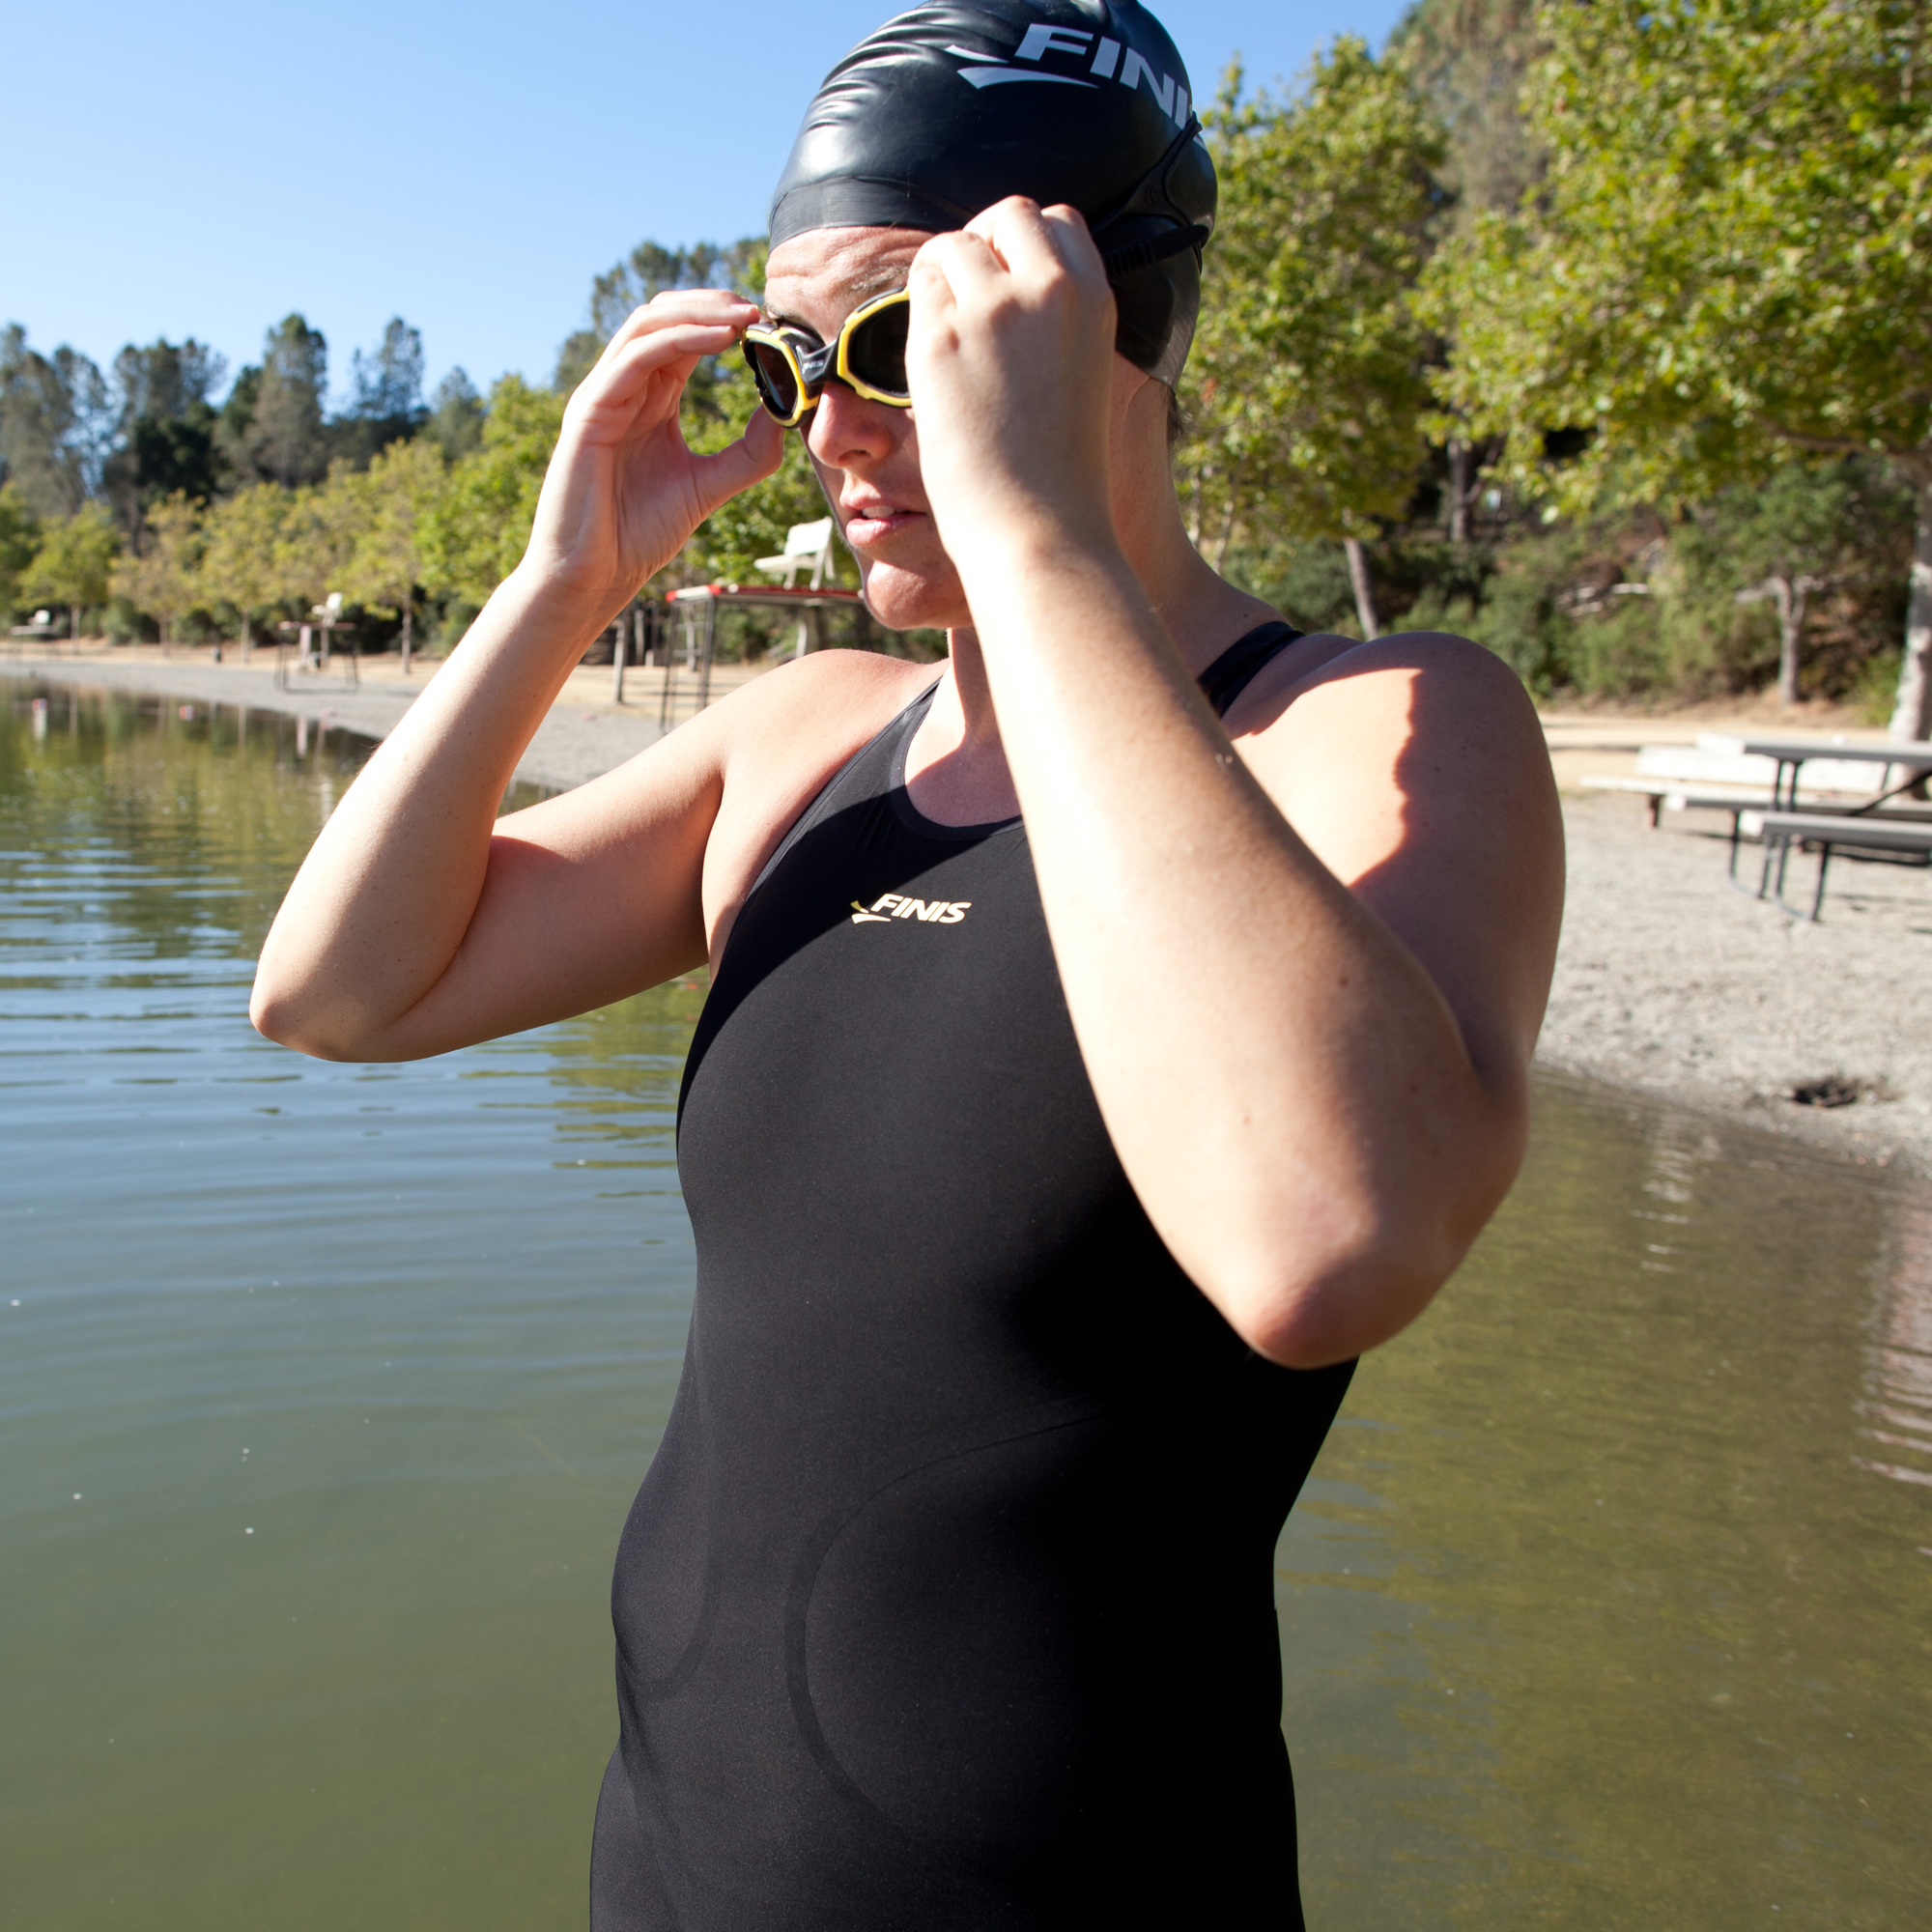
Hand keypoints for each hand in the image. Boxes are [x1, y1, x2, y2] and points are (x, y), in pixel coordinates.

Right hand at [520, 290, 784, 618]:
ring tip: (744, 315)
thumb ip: (748, 452)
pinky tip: (718, 338)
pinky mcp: (589, 411)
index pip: (686, 338)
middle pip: (665, 317)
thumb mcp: (708, 485)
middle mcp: (624, 388)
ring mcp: (603, 395)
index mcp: (650, 400)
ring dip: (699, 312)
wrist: (592, 577)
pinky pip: (635, 357)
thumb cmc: (637, 534)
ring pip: (648, 325)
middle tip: (759, 307)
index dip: (725, 322)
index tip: (771, 326)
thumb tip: (785, 412)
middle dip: (713, 304)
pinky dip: (679, 339)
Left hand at [905, 199, 1119, 572]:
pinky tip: (933, 363)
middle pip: (1008, 213)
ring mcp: (994, 308)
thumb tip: (1008, 292)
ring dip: (943, 278)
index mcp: (1095, 301)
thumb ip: (1056, 325)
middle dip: (983, 244)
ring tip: (947, 338)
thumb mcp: (1083, 378)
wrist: (1040, 529)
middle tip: (969, 302)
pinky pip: (920, 288)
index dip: (1024, 247)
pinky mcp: (942, 337)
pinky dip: (920, 313)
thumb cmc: (1060, 474)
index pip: (1057, 222)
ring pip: (954, 244)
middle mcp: (1050, 289)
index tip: (1009, 285)